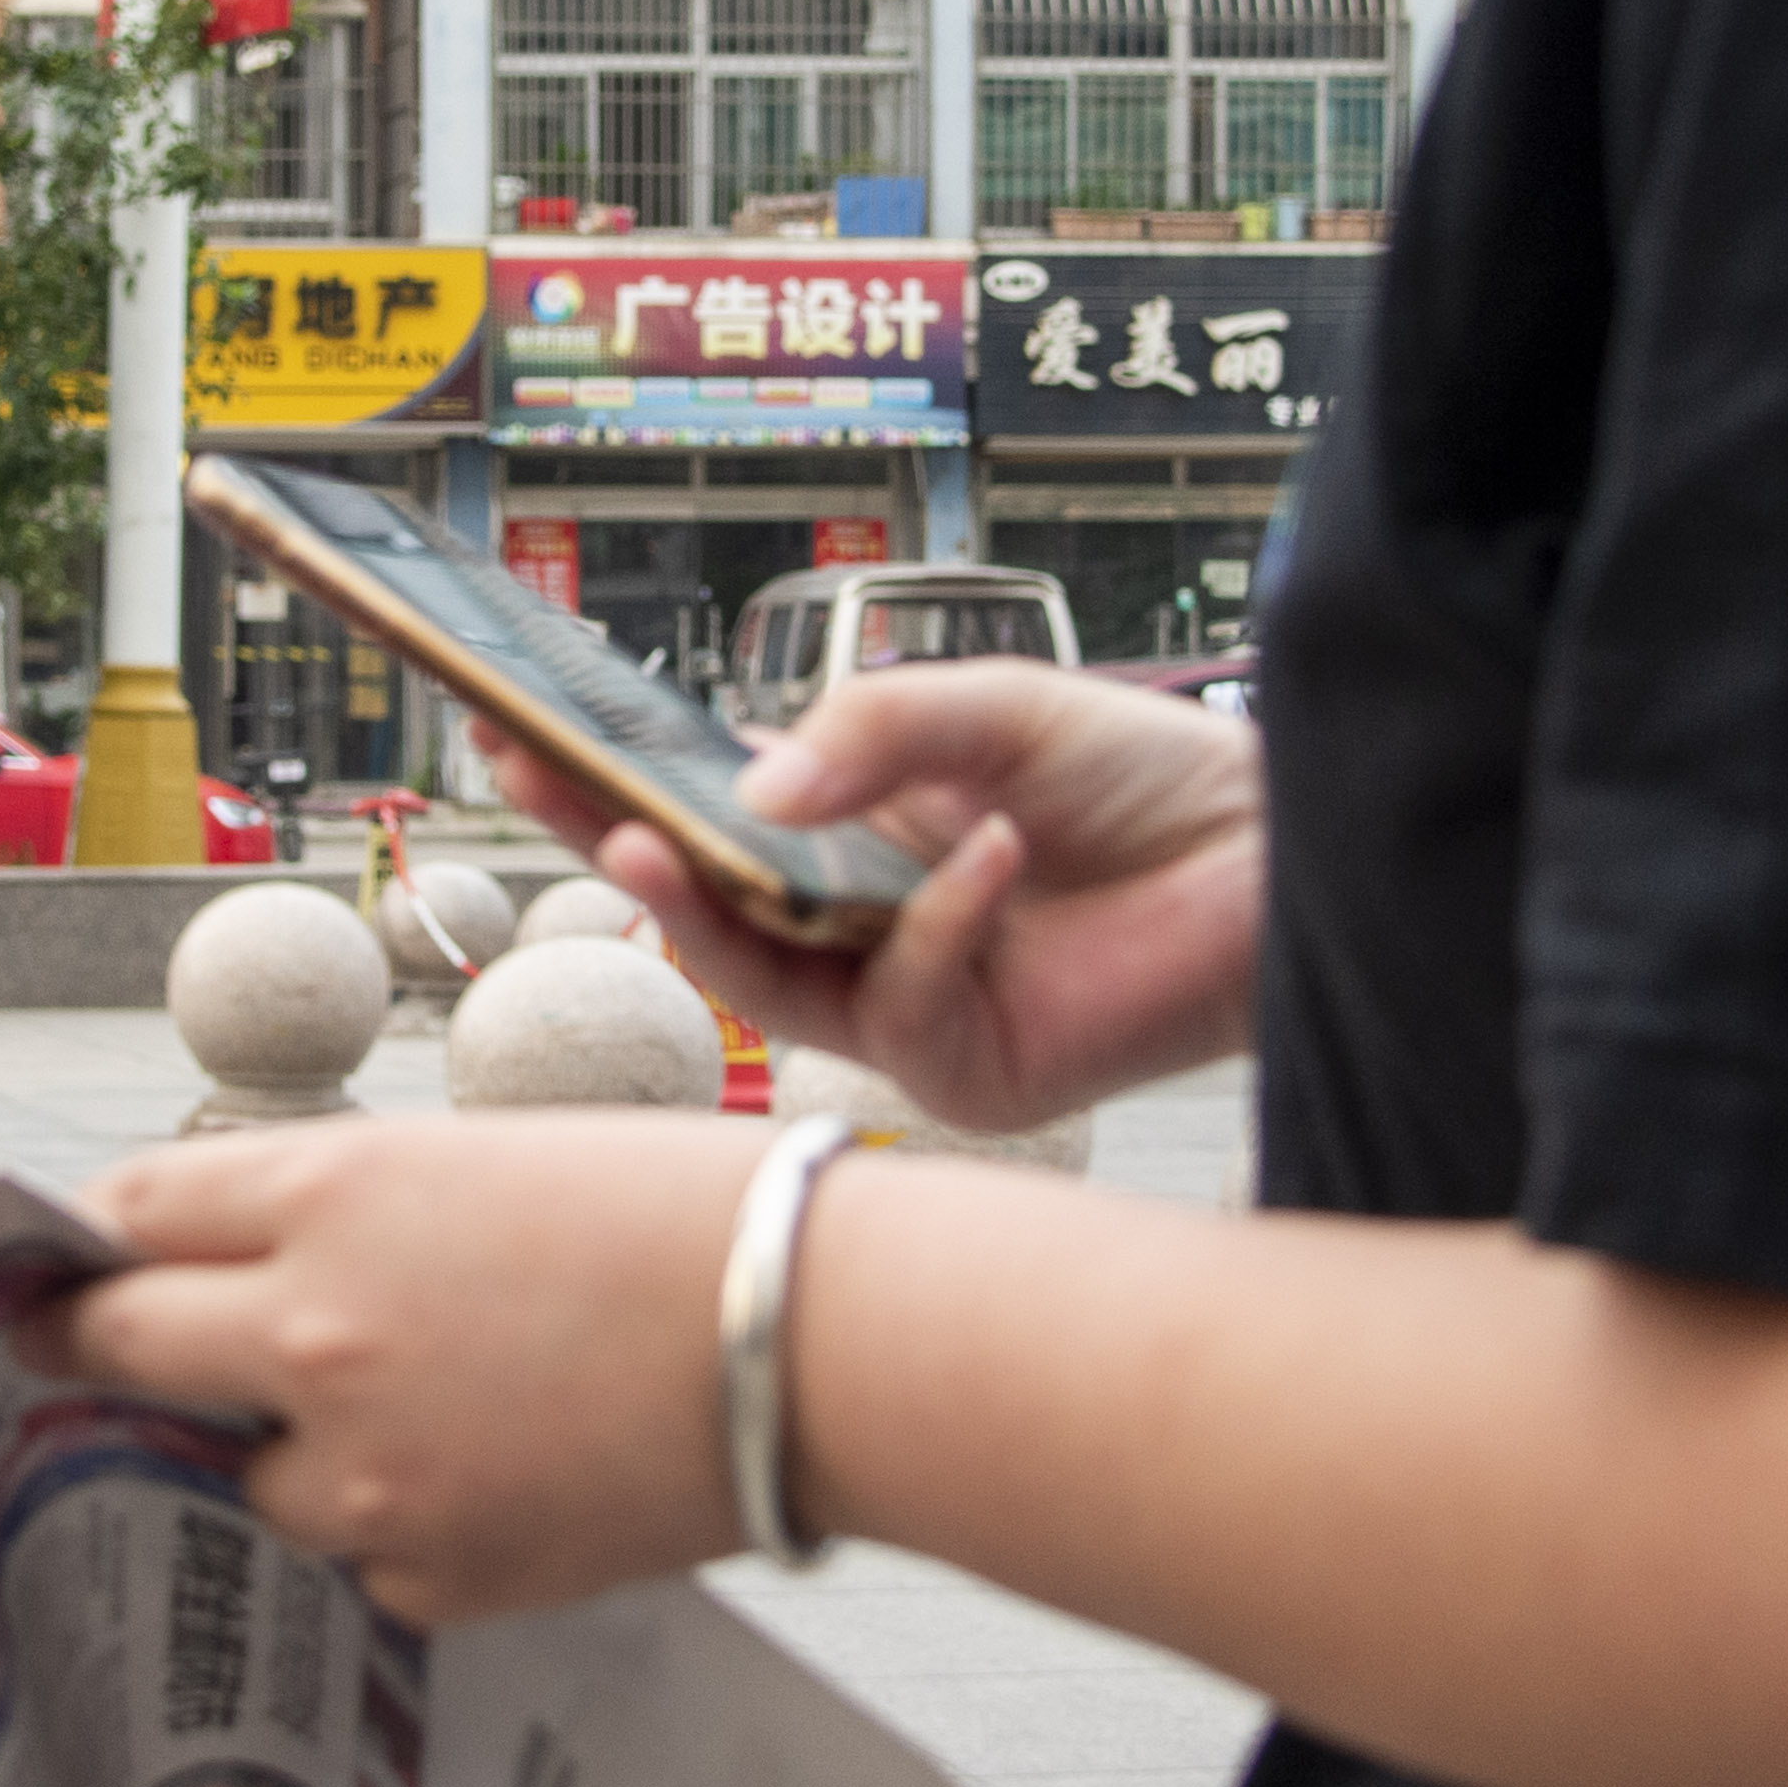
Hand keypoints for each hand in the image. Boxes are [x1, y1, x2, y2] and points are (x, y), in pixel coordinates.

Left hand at [59, 1117, 759, 1626]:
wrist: (818, 1340)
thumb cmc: (678, 1215)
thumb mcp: (477, 1159)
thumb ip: (332, 1214)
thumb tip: (221, 1264)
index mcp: (321, 1199)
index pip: (122, 1218)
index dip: (79, 1240)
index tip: (54, 1264)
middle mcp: (307, 1337)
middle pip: (114, 1348)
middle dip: (87, 1346)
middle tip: (73, 1353)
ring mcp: (361, 1474)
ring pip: (246, 1475)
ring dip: (286, 1449)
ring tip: (419, 1408)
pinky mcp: (429, 1575)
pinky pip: (361, 1556)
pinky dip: (399, 1523)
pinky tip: (499, 1471)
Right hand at [488, 659, 1264, 1136]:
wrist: (1276, 855)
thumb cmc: (1142, 779)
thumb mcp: (990, 711)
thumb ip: (872, 737)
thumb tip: (746, 796)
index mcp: (847, 837)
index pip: (700, 816)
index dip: (604, 783)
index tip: (511, 729)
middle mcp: (856, 929)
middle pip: (703, 907)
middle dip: (615, 850)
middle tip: (541, 787)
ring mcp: (904, 1010)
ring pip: (767, 983)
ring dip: (711, 913)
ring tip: (660, 840)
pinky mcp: (968, 1074)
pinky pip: (904, 1004)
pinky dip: (941, 922)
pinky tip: (996, 853)